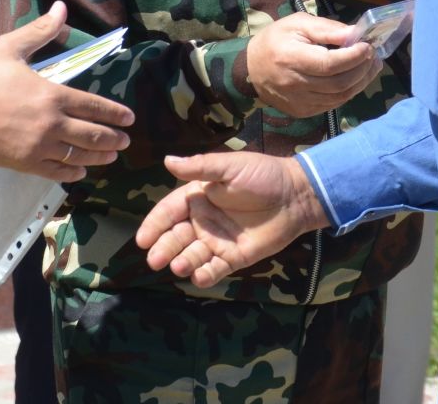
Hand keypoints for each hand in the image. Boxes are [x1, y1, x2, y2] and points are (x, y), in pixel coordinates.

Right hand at [0, 2, 134, 180]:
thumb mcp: (9, 48)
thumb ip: (39, 31)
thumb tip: (62, 8)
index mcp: (52, 96)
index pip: (94, 106)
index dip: (114, 113)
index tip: (130, 118)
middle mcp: (52, 124)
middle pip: (92, 135)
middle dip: (113, 139)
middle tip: (126, 141)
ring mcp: (40, 148)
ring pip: (78, 156)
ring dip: (99, 157)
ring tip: (112, 157)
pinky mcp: (25, 164)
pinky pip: (56, 172)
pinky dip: (72, 173)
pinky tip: (80, 171)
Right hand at [135, 151, 331, 287]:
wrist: (296, 196)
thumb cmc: (262, 176)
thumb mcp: (230, 168)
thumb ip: (199, 167)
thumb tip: (167, 161)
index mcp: (197, 197)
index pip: (168, 212)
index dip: (154, 225)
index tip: (142, 240)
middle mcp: (203, 221)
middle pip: (176, 237)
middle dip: (164, 248)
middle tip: (154, 260)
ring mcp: (217, 241)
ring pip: (193, 255)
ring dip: (183, 262)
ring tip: (178, 267)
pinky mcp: (234, 257)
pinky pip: (215, 269)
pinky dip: (205, 275)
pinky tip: (198, 277)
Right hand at [246, 12, 381, 117]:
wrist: (251, 70)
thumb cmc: (275, 40)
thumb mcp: (297, 24)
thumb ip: (326, 28)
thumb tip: (355, 33)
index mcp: (291, 58)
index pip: (329, 64)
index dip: (353, 57)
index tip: (367, 46)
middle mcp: (295, 84)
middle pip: (338, 83)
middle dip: (362, 69)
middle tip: (374, 55)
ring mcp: (299, 102)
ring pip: (340, 97)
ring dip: (360, 82)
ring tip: (371, 67)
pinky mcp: (303, 112)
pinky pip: (333, 104)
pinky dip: (348, 92)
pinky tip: (355, 79)